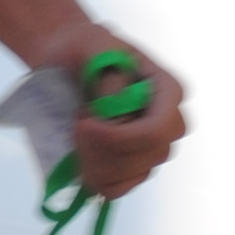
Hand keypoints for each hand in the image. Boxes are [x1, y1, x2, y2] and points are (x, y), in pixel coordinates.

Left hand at [45, 22, 188, 200]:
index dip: (120, 138)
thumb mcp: (94, 46)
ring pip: (132, 175)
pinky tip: (80, 157)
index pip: (158, 131)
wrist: (67, 58)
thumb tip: (115, 112)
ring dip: (96, 162)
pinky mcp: (130, 164)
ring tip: (76, 134)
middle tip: (76, 124)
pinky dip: (96, 178)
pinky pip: (119, 188)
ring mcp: (151, 147)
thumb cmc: (84, 47)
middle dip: (103, 149)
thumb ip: (108, 76)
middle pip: (147, 156)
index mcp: (168, 91)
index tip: (83, 123)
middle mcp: (168, 122)